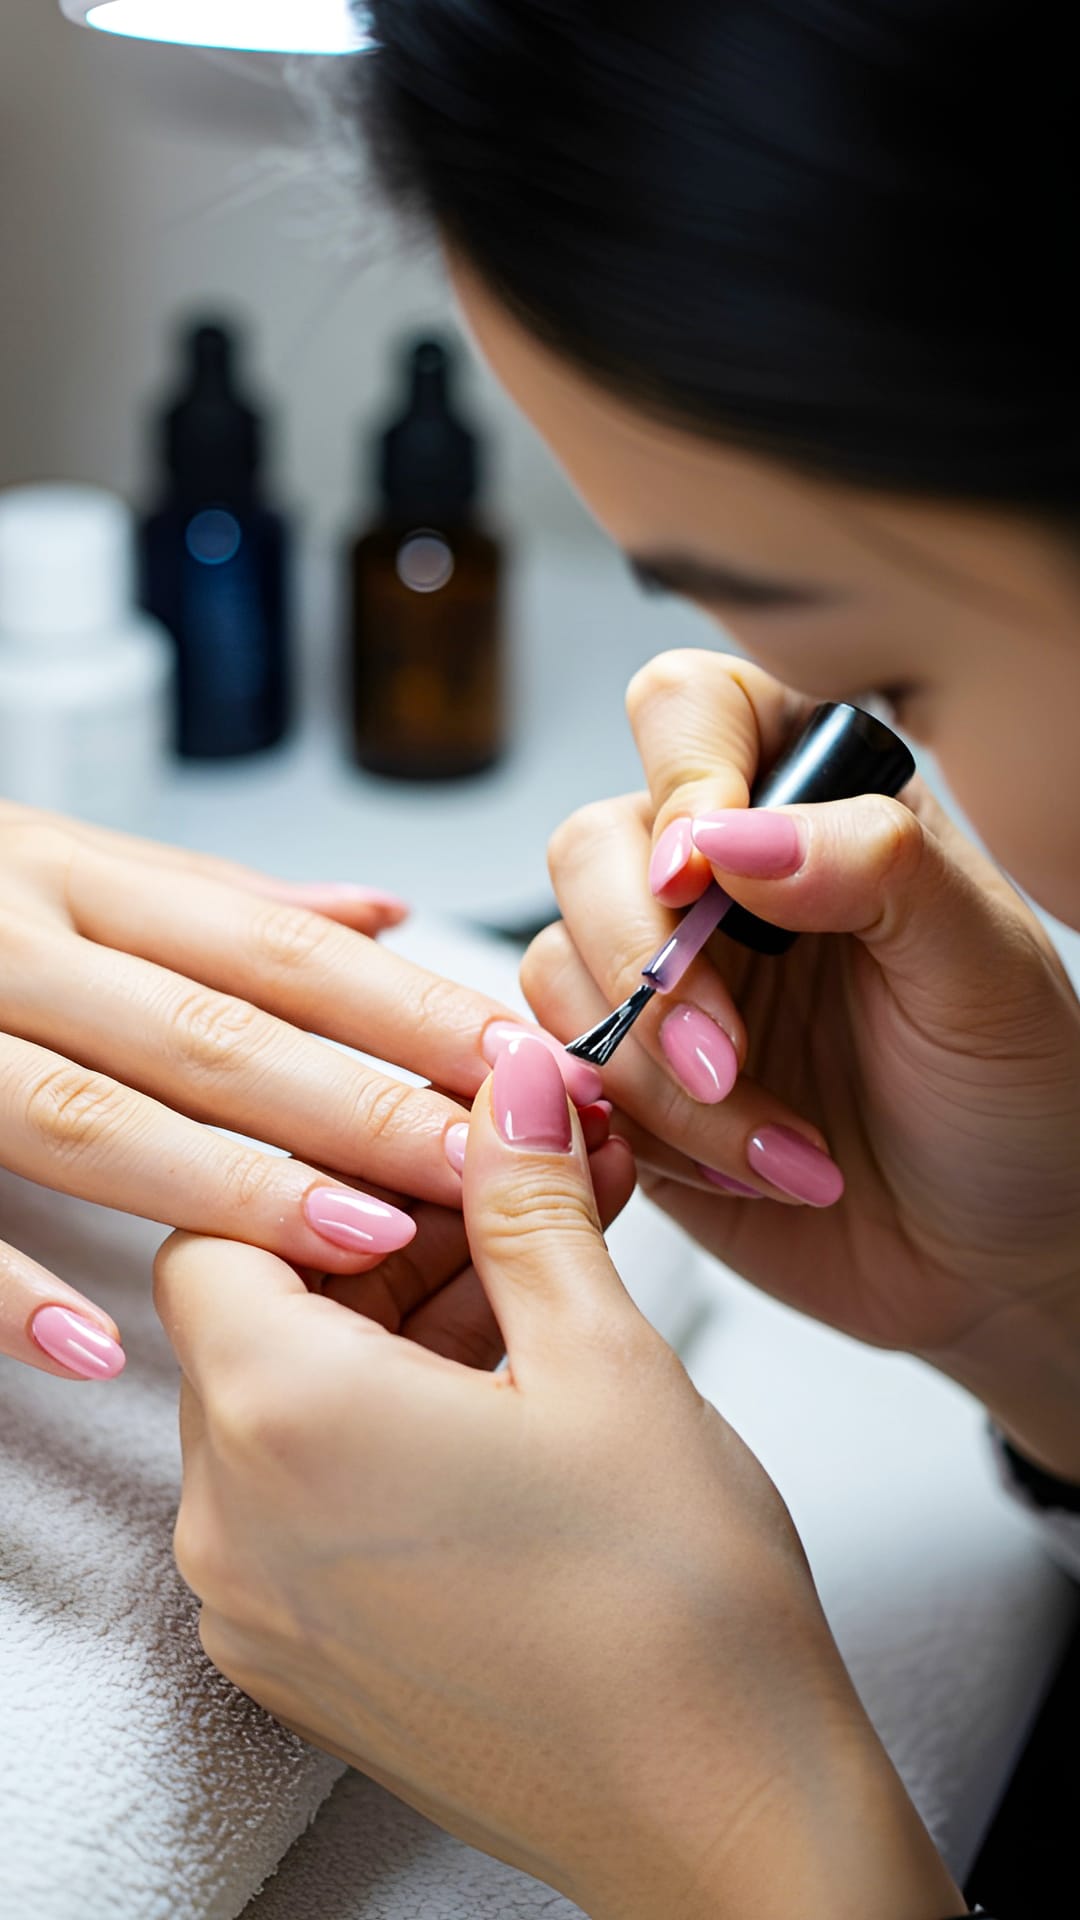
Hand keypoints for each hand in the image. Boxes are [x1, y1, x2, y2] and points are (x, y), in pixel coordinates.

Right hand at [0, 804, 601, 1380]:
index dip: (402, 1008)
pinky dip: (7, 1287)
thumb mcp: (71, 868)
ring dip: (226, 1183)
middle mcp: (5, 940)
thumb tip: (376, 912)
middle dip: (354, 1100)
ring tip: (359, 1242)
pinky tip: (101, 1350)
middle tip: (480, 1164)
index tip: (516, 1066)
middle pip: (205, 1029)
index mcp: (73, 876)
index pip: (272, 950)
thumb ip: (215, 907)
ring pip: (84, 1113)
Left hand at [155, 1037, 957, 1919]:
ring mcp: (257, 1605)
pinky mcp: (299, 1657)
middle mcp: (232, 1522)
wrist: (721, 1816)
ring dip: (390, 1331)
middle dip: (383, 1241)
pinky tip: (501, 1397)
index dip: (330, 1170)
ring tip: (532, 1293)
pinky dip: (377, 1428)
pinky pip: (301, 1496)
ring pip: (282, 1402)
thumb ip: (527, 1200)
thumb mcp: (602, 1355)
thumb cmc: (673, 1609)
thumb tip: (508, 1091)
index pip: (226, 1225)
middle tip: (509, 1203)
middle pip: (254, 1312)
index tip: (432, 1153)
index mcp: (284, 1420)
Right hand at [525, 649, 1079, 1480]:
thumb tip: (733, 839)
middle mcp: (721, 875)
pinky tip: (738, 1169)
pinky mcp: (622, 1076)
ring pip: (559, 969)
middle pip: (592, 848)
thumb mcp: (985, 971)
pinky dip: (638, 1131)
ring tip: (770, 1144)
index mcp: (813, 799)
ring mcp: (662, 975)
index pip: (691, 712)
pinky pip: (559, 1074)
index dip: (676, 783)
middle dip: (648, 967)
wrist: (989, 1254)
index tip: (699, 885)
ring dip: (654, 1074)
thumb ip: (878, 871)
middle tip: (730, 1057)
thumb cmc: (1012, 1095)